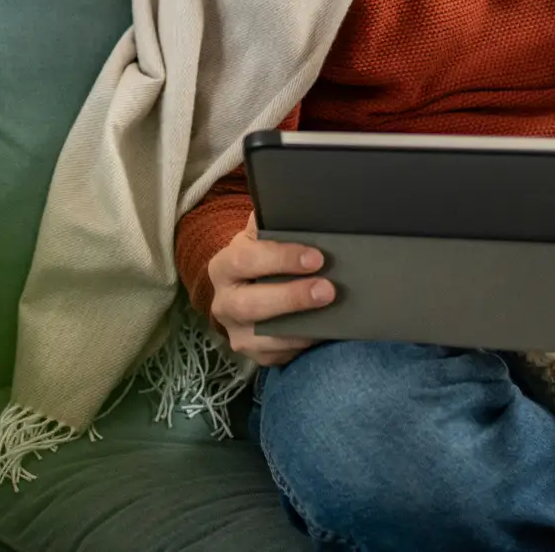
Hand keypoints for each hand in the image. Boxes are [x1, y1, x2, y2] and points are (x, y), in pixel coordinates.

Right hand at [206, 216, 334, 366]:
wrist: (241, 292)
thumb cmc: (259, 260)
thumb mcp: (258, 239)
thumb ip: (270, 223)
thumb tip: (289, 198)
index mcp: (223, 266)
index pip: (246, 260)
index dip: (280, 258)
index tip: (316, 257)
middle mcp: (223, 302)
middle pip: (251, 304)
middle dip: (292, 297)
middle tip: (328, 290)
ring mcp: (236, 333)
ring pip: (263, 337)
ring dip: (300, 327)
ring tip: (331, 316)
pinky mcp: (252, 355)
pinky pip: (276, 355)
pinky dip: (301, 346)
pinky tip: (323, 332)